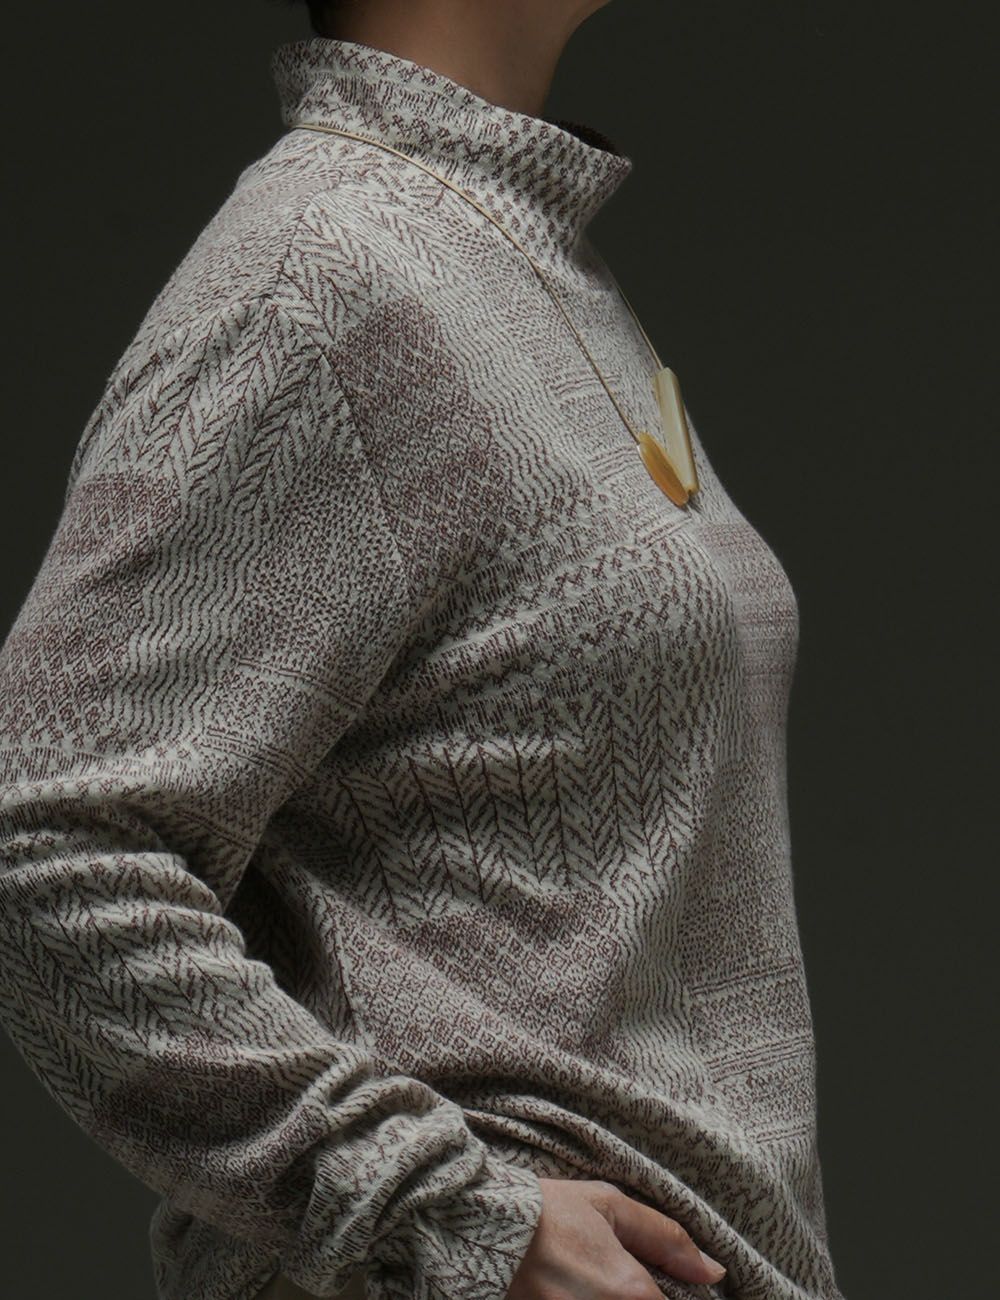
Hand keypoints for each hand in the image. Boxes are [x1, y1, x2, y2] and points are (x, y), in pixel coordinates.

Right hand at [507, 1178, 726, 1299]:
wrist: (482, 1229)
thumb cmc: (547, 1213)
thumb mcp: (607, 1206)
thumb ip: (664, 1238)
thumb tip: (713, 1271)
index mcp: (630, 1293)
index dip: (679, 1295)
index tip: (663, 1283)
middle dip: (645, 1293)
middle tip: (617, 1274)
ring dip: (614, 1296)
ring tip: (595, 1278)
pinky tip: (577, 1288)